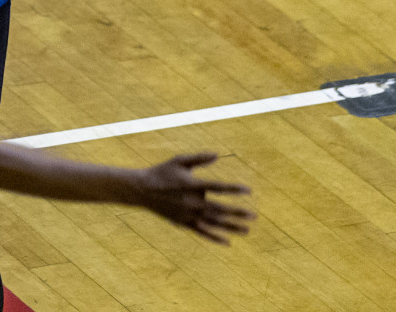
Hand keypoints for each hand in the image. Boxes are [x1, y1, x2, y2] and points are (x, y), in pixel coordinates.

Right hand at [137, 154, 253, 243]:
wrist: (142, 190)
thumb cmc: (162, 172)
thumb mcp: (178, 161)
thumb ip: (198, 158)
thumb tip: (217, 154)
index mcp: (192, 185)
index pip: (218, 187)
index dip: (234, 188)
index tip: (248, 190)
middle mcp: (192, 202)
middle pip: (219, 209)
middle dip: (237, 213)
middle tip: (254, 216)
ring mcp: (188, 214)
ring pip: (213, 223)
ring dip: (231, 227)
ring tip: (246, 230)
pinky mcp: (183, 223)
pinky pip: (202, 232)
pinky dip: (215, 238)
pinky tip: (227, 242)